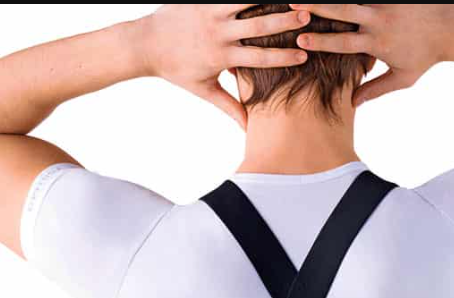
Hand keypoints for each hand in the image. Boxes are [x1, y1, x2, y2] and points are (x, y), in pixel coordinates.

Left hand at [138, 5, 310, 127]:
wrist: (146, 44)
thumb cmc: (177, 70)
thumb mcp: (204, 90)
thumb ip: (229, 107)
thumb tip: (249, 129)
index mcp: (222, 56)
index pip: (259, 58)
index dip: (283, 58)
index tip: (304, 56)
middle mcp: (218, 32)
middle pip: (258, 26)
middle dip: (284, 22)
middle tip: (308, 16)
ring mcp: (210, 12)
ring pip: (246, 2)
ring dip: (269, 0)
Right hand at [289, 4, 453, 105]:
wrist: (453, 29)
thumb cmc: (426, 56)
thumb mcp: (402, 78)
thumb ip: (375, 89)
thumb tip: (352, 104)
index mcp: (377, 43)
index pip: (342, 43)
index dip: (320, 42)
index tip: (299, 39)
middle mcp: (379, 20)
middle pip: (342, 11)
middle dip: (318, 7)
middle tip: (293, 2)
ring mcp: (386, 3)